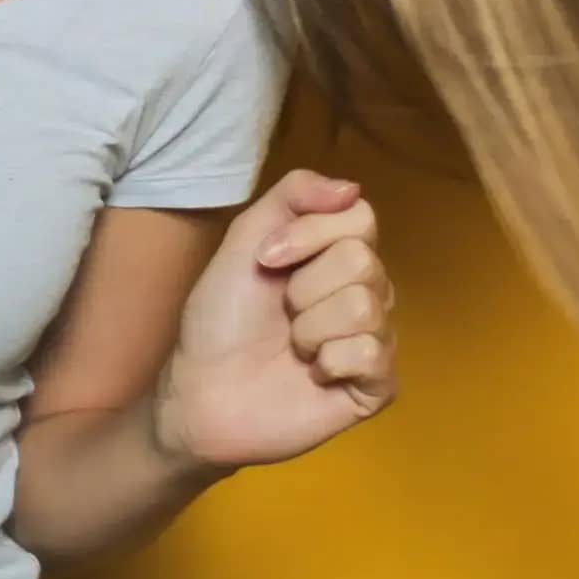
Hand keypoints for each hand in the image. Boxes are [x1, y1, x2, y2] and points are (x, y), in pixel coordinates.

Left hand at [151, 169, 399, 471]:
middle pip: (362, 261)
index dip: (310, 236)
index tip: (267, 259)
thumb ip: (292, 196)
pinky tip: (312, 374)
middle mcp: (366, 291)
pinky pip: (373, 354)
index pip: (361, 217)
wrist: (201, 392)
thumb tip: (353, 187)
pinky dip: (329, 362)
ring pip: (365, 307)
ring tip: (292, 347)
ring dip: (310, 328)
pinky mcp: (376, 386)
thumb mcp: (243, 240)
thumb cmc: (220, 320)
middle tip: (281, 314)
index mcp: (338, 254)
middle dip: (303, 288)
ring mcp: (374, 339)